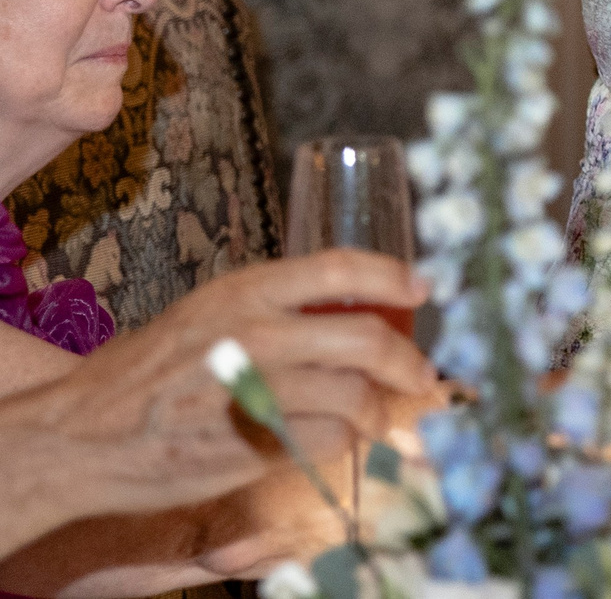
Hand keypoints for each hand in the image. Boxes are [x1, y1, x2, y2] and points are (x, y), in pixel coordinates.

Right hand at [13, 251, 434, 527]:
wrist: (82, 436)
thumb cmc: (146, 373)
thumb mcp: (206, 313)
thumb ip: (274, 307)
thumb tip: (356, 308)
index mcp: (244, 292)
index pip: (341, 268)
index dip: (394, 276)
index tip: (424, 288)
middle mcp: (255, 335)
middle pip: (367, 340)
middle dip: (410, 360)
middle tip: (422, 372)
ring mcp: (255, 394)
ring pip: (356, 399)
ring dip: (377, 410)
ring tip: (373, 414)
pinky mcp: (252, 448)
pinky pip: (328, 442)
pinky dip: (343, 442)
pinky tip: (333, 439)